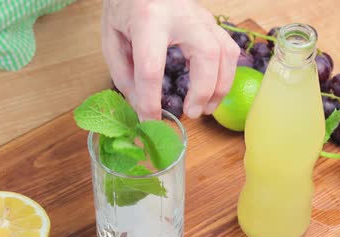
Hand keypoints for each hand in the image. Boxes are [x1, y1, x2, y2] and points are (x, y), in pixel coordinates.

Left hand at [102, 0, 239, 119]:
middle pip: (205, 55)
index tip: (150, 122)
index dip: (150, 102)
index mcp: (147, 18)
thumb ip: (124, 74)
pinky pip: (228, 48)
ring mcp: (200, 15)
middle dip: (202, 90)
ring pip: (225, 51)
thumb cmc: (124, 5)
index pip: (151, 68)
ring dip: (220, 86)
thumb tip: (141, 107)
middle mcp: (180, 15)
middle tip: (191, 114)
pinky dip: (225, 73)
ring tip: (205, 109)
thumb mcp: (111, 38)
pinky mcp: (210, 20)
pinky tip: (213, 90)